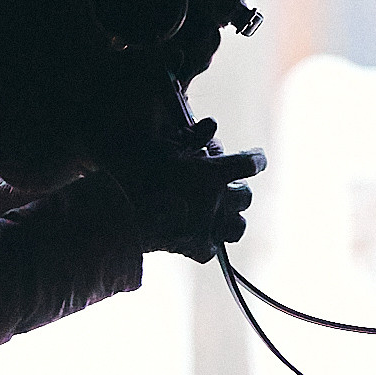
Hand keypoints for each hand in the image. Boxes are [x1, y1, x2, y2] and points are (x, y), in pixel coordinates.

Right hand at [108, 119, 264, 262]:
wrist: (118, 213)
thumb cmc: (137, 173)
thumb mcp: (162, 146)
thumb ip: (190, 136)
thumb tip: (211, 125)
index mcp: (212, 173)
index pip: (250, 164)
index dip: (256, 159)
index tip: (257, 157)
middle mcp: (216, 201)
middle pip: (246, 195)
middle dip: (238, 187)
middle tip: (227, 185)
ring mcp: (207, 227)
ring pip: (238, 226)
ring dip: (233, 217)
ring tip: (221, 212)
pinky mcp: (192, 248)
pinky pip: (211, 249)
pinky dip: (207, 243)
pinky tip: (197, 236)